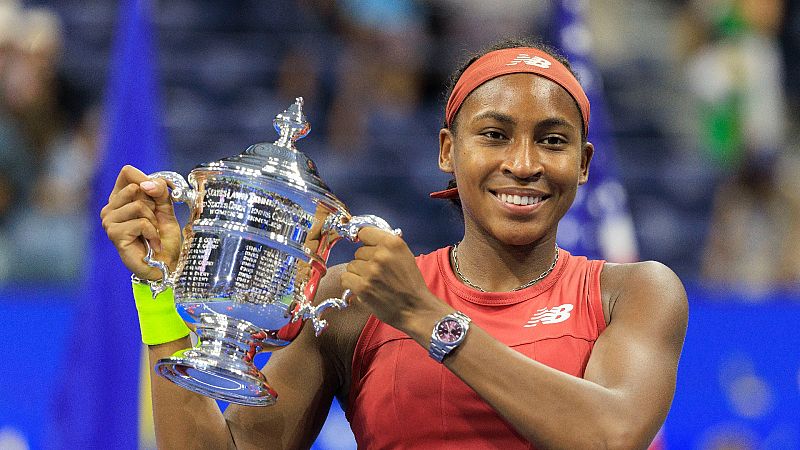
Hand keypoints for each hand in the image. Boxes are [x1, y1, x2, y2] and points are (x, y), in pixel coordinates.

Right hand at [100, 165, 181, 279]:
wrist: (165, 264)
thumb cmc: (163, 237)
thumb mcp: (165, 208)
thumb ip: (159, 191)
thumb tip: (147, 184)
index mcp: (121, 197)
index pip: (127, 172)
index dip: (146, 179)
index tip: (156, 194)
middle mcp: (111, 207)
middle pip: (136, 187)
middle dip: (153, 205)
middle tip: (154, 222)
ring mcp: (109, 221)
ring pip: (139, 206)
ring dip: (153, 221)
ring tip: (152, 234)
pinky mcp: (114, 234)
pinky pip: (141, 223)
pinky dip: (153, 233)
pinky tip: (151, 244)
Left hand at [340, 227, 446, 332]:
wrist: (416, 309)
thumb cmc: (411, 284)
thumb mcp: (405, 256)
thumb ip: (386, 245)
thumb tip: (364, 238)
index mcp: (393, 243)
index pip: (364, 232)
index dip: (365, 242)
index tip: (367, 247)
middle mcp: (381, 254)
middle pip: (358, 252)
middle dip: (365, 262)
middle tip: (379, 274)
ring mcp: (371, 271)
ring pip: (351, 266)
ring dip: (359, 274)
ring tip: (374, 283)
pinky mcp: (363, 287)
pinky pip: (345, 278)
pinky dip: (352, 285)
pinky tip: (365, 289)